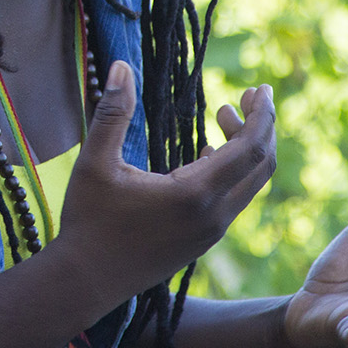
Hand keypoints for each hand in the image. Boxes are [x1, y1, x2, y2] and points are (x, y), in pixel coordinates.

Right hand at [55, 62, 276, 307]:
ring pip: (250, 184)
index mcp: (194, 194)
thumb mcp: (95, 162)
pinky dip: (233, 171)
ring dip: (246, 148)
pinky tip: (208, 153)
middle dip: (261, 126)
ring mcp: (210, 232)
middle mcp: (213, 216)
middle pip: (261, 166)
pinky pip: (233, 199)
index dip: (261, 115)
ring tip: (223, 116)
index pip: (251, 149)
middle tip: (247, 95)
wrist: (85, 281)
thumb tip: (122, 65)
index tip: (260, 88)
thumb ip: (113, 112)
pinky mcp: (201, 241)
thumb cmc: (88, 221)